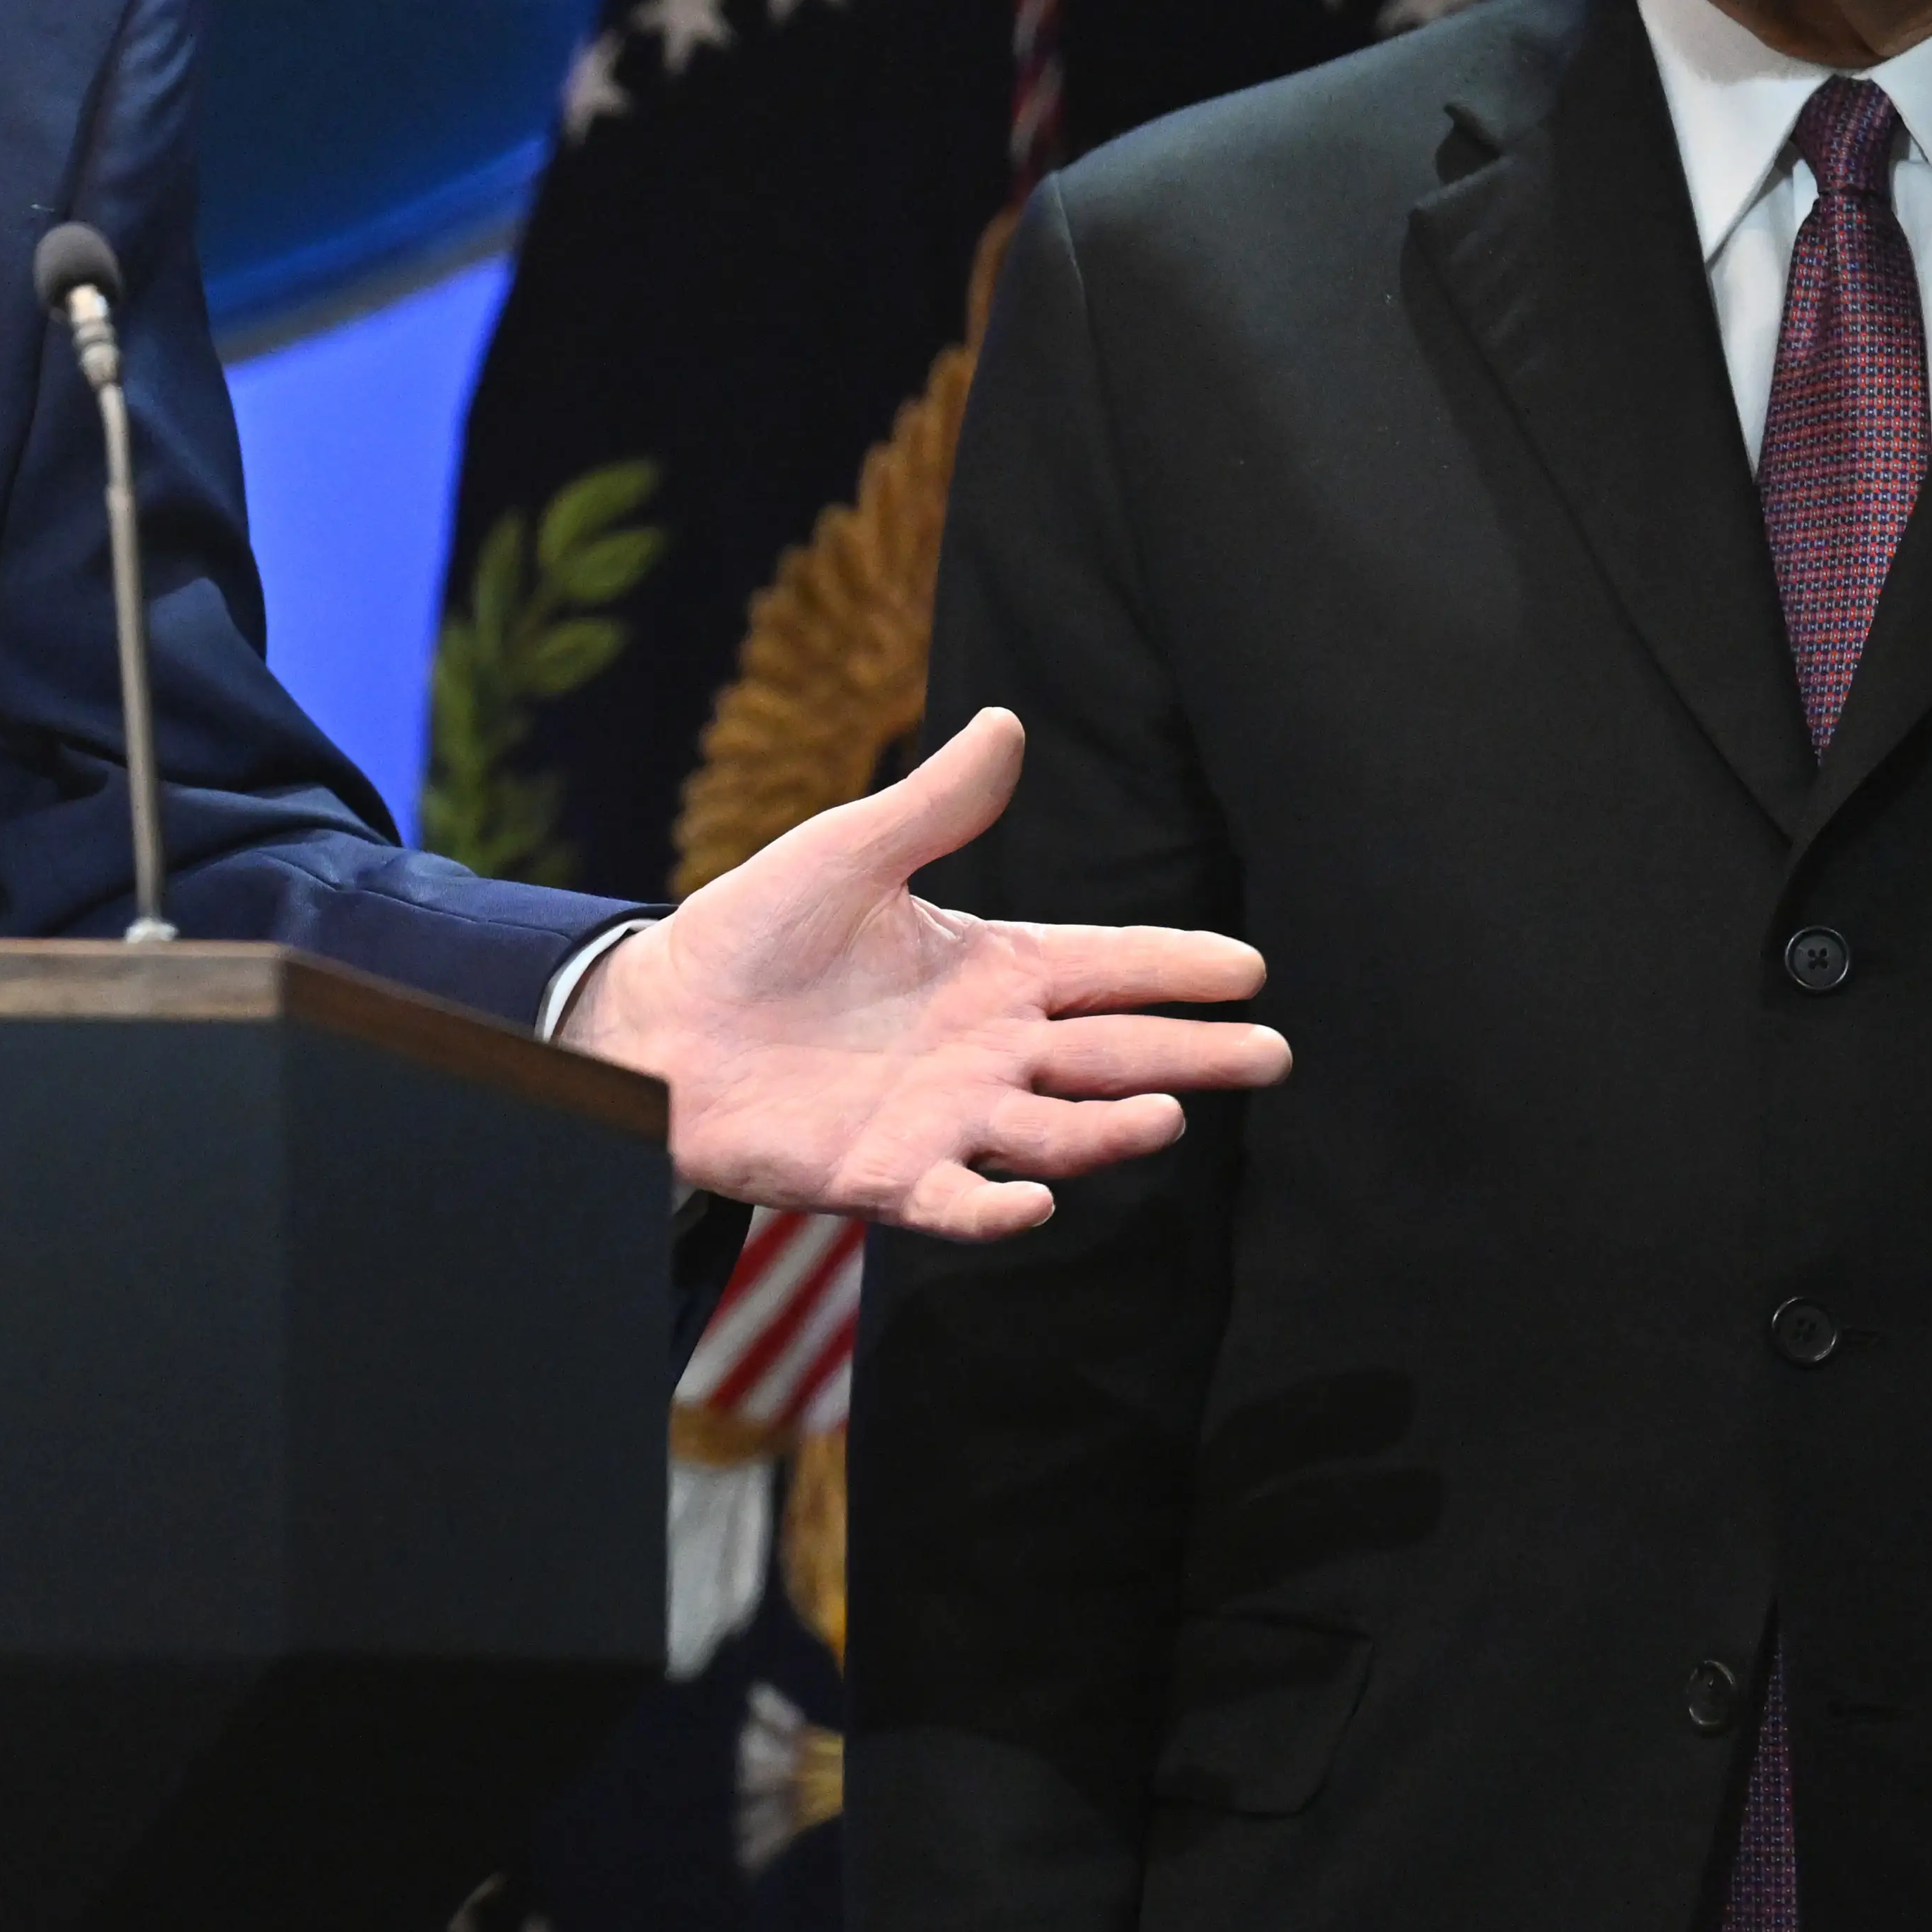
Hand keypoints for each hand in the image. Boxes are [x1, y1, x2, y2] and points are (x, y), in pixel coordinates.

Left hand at [557, 705, 1280, 1240]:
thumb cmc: (756, 931)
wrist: (662, 1017)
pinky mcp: (886, 1175)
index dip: (1173, 967)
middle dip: (1190, 1055)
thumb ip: (931, 807)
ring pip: (1054, 1131)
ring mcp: (945, 1119)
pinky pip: (954, 1201)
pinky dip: (995, 1207)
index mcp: (988, 972)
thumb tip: (1005, 724)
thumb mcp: (846, 852)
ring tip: (1165, 1113)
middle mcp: (987, 1051)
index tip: (1248, 968)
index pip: (1104, 968)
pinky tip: (1034, 1201)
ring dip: (1111, 1129)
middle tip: (1269, 1053)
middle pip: (1110, 1055)